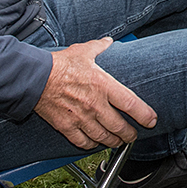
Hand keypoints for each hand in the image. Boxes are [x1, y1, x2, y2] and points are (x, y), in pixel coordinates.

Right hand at [34, 38, 155, 148]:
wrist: (35, 79)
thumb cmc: (60, 65)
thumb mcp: (84, 51)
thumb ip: (100, 47)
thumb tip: (108, 42)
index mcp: (103, 85)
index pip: (131, 104)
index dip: (144, 115)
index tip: (151, 121)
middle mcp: (95, 105)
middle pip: (120, 127)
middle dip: (130, 134)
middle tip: (133, 135)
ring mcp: (81, 118)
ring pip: (103, 137)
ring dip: (113, 141)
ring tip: (117, 141)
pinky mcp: (66, 127)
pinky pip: (83, 142)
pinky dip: (91, 145)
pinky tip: (95, 143)